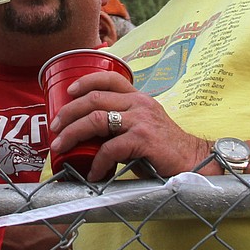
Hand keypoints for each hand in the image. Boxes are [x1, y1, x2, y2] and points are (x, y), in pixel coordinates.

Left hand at [47, 70, 208, 181]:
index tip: (69, 92)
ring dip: (73, 133)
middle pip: (94, 99)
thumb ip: (120, 123)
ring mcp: (142, 120)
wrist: (195, 161)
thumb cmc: (164, 148)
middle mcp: (139, 104)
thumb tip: (87, 134)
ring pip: (96, 120)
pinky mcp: (144, 139)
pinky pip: (110, 149)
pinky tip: (92, 172)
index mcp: (138, 98)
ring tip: (61, 146)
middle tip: (55, 127)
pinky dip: (97, 162)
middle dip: (68, 112)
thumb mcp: (143, 126)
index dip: (85, 81)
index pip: (110, 77)